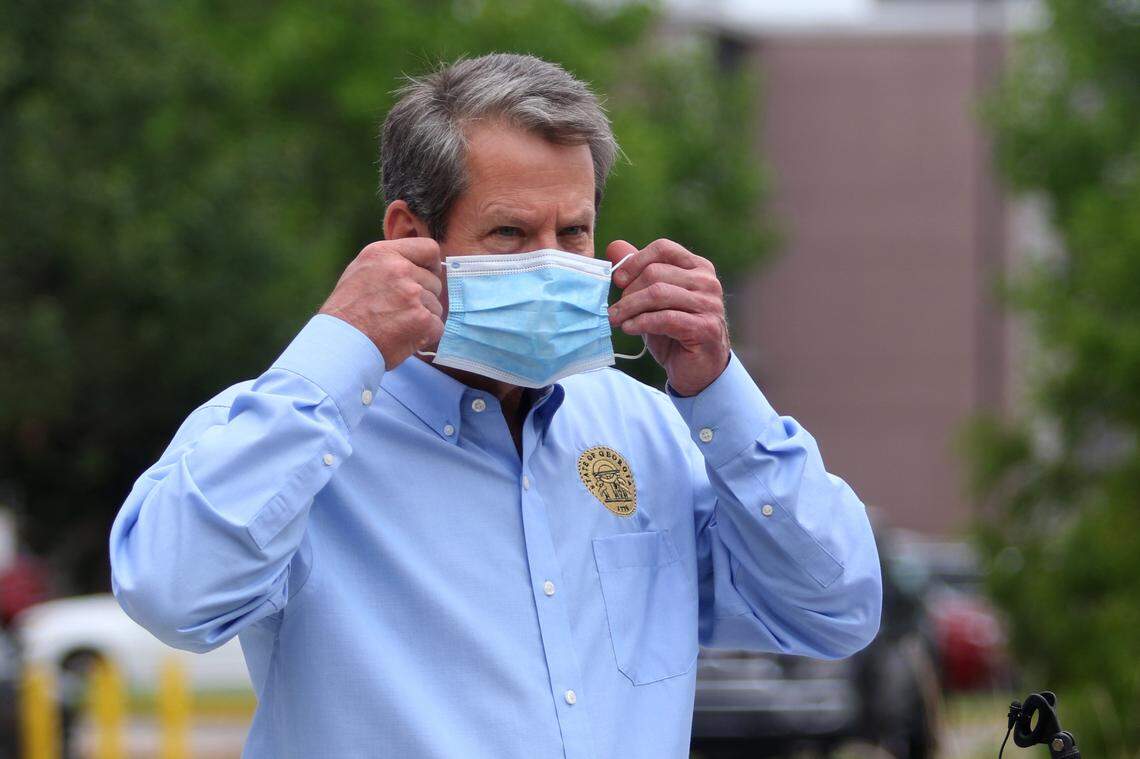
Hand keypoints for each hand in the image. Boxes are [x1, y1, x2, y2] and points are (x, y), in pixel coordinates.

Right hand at [319, 238, 443, 368]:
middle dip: (423, 297)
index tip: (428, 276)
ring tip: (396, 326)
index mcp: (384, 254)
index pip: (429, 248)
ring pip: (436, 306)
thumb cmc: (346, 312)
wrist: (339, 345)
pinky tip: (403, 337)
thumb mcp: (361, 271)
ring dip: (422, 317)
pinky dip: (425, 335)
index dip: (432, 265)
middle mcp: (400, 270)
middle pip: (434, 281)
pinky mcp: (423, 319)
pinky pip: (437, 326)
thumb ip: (389, 264)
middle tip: (399, 311)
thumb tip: (419, 266)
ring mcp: (413, 294)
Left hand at [605, 239, 729, 395]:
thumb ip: (639, 272)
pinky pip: (665, 318)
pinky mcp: (705, 328)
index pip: (663, 248)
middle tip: (615, 310)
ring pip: (658, 294)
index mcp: (698, 267)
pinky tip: (629, 329)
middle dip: (628, 291)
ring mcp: (709, 304)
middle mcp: (708, 282)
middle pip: (656, 272)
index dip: (635, 261)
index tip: (617, 280)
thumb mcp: (655, 300)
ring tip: (615, 319)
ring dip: (630, 308)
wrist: (698, 370)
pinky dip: (641, 322)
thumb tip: (614, 246)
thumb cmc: (675, 332)